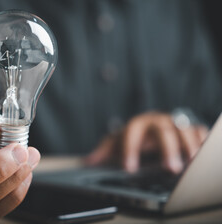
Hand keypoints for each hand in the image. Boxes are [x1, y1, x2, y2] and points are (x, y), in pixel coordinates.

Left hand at [85, 112, 207, 173]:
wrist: (150, 125)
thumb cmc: (134, 136)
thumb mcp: (117, 142)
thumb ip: (104, 151)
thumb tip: (88, 161)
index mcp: (137, 123)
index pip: (132, 132)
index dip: (130, 149)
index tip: (130, 168)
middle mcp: (157, 121)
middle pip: (163, 130)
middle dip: (168, 148)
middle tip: (171, 168)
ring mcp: (174, 123)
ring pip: (183, 129)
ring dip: (189, 145)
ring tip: (191, 162)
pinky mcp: (189, 127)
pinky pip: (199, 130)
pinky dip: (202, 141)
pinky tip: (202, 154)